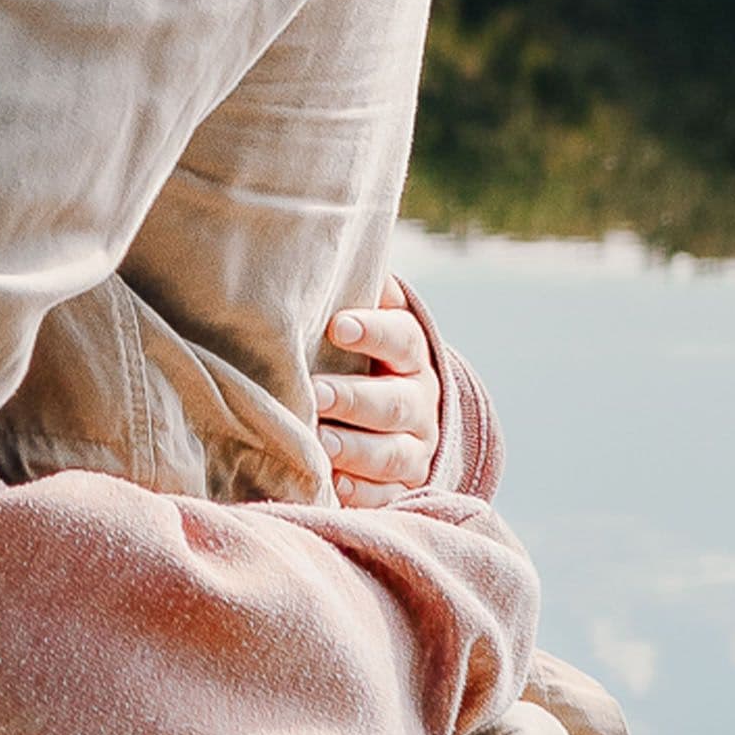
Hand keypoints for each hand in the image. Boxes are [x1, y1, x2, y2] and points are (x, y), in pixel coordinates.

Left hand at [315, 276, 437, 505]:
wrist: (399, 405)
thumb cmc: (358, 350)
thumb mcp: (361, 316)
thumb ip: (350, 287)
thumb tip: (315, 239)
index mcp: (411, 353)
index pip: (402, 338)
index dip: (373, 331)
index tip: (336, 326)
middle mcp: (420, 402)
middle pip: (394, 403)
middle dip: (355, 400)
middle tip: (316, 394)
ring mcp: (415, 447)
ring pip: (393, 453)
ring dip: (356, 450)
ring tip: (319, 444)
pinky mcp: (403, 486)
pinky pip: (388, 495)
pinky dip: (362, 493)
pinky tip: (333, 484)